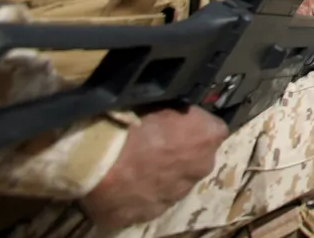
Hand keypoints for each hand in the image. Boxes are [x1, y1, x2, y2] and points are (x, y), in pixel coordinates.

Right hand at [81, 107, 227, 228]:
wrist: (100, 161)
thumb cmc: (133, 123)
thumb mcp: (162, 101)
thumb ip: (178, 111)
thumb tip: (176, 112)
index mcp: (209, 136)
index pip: (212, 129)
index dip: (194, 126)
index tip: (178, 123)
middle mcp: (202, 167)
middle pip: (197, 158)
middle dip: (181, 153)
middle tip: (154, 145)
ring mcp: (179, 193)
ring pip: (176, 181)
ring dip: (163, 175)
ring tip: (135, 166)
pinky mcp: (153, 212)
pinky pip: (153, 200)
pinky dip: (142, 193)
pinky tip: (125, 184)